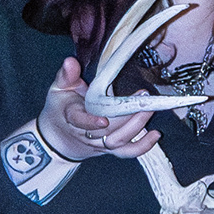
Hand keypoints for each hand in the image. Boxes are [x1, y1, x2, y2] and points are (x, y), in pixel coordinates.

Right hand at [39, 57, 161, 160]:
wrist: (61, 137)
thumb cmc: (61, 109)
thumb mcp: (58, 89)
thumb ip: (66, 76)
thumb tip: (70, 62)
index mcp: (72, 117)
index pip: (79, 121)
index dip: (91, 122)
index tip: (104, 120)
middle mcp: (87, 134)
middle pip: (108, 131)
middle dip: (127, 116)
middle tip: (143, 97)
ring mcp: (100, 143)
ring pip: (119, 141)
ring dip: (137, 126)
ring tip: (150, 109)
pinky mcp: (111, 148)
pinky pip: (127, 152)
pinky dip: (143, 146)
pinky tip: (156, 135)